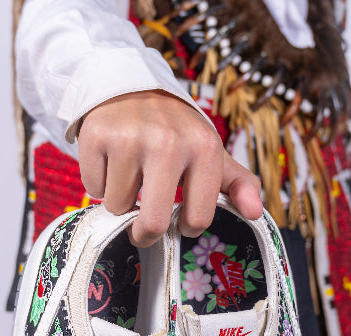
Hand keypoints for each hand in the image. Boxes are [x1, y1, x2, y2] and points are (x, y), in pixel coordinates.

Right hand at [78, 90, 262, 247]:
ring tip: (129, 176)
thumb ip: (239, 185)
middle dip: (145, 234)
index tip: (179, 217)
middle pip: (151, 222)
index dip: (185, 226)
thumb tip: (257, 213)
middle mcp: (168, 141)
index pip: (197, 218)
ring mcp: (130, 138)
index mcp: (204, 148)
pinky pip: (94, 188)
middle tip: (143, 225)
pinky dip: (100, 183)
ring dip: (121, 201)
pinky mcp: (97, 135)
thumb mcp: (211, 154)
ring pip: (118, 207)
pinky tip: (111, 162)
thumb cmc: (176, 133)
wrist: (131, 87)